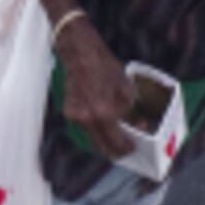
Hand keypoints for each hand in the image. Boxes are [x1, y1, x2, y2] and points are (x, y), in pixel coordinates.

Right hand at [55, 20, 136, 157]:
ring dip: (103, 139)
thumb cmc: (104, 67)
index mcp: (103, 112)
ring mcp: (75, 116)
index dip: (125, 148)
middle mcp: (87, 118)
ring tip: (114, 136)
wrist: (80, 55)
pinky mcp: (69, 111)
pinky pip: (84, 126)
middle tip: (123, 149)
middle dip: (113, 150)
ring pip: (91, 137)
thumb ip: (130, 111)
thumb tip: (135, 124)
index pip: (116, 141)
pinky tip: (102, 122)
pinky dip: (94, 128)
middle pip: (101, 146)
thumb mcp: (126, 88)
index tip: (132, 148)